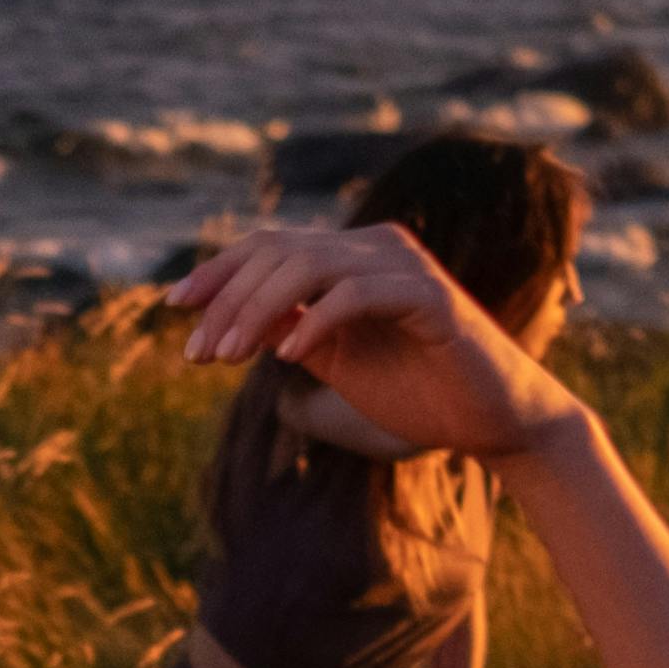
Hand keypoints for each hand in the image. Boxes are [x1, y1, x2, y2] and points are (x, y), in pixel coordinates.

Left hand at [169, 224, 581, 463]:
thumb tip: (230, 322)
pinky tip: (289, 355)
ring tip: (229, 357)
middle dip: (228, 299)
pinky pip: (357, 293)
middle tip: (198, 352)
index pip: (270, 246)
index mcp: (352, 256)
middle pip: (280, 251)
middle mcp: (377, 246)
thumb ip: (290, 330)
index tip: (175, 307)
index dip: (218, 271)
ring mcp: (405, 267)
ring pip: (310, 265)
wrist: (494, 421)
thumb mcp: (336, 359)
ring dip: (258, 310)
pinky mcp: (431, 298)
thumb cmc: (419, 391)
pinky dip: (316, 320)